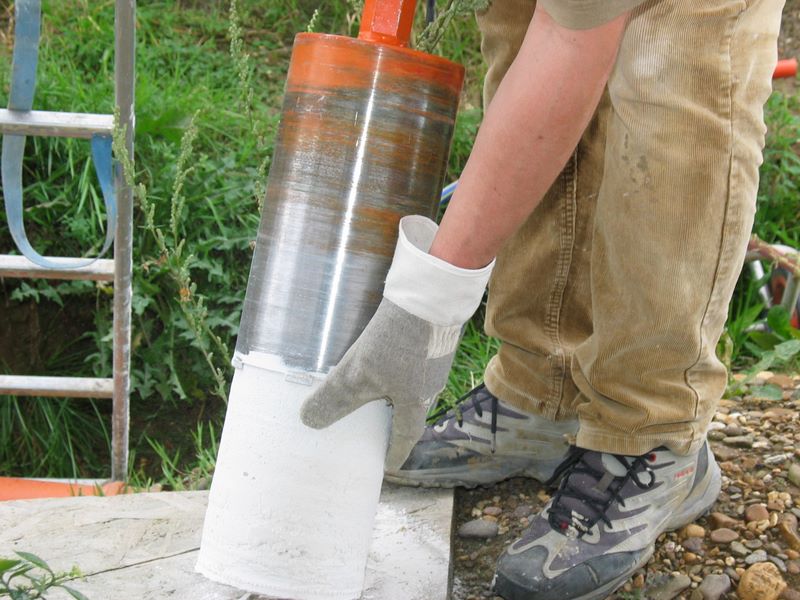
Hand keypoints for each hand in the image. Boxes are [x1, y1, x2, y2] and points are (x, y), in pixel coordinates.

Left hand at [300, 215, 493, 470]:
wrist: (430, 295)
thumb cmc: (397, 341)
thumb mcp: (358, 374)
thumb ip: (335, 398)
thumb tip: (309, 422)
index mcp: (416, 403)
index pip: (405, 437)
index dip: (394, 452)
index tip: (387, 464)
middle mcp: (430, 386)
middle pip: (411, 413)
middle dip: (393, 423)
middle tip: (375, 428)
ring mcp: (434, 361)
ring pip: (412, 388)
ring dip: (394, 395)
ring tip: (373, 393)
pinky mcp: (433, 340)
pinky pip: (413, 365)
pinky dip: (397, 370)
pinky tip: (384, 359)